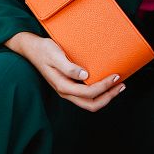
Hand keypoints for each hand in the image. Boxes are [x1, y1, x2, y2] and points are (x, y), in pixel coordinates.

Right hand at [8, 34, 125, 112]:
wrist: (31, 49)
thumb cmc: (43, 50)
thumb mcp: (55, 55)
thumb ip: (69, 67)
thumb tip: (84, 75)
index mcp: (63, 86)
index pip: (89, 92)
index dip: (104, 86)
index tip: (116, 76)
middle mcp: (65, 92)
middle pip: (91, 104)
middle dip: (109, 97)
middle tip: (122, 85)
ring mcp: (67, 91)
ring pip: (89, 102)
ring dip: (105, 97)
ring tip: (118, 86)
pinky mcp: (69, 87)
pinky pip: (86, 96)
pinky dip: (99, 93)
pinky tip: (105, 83)